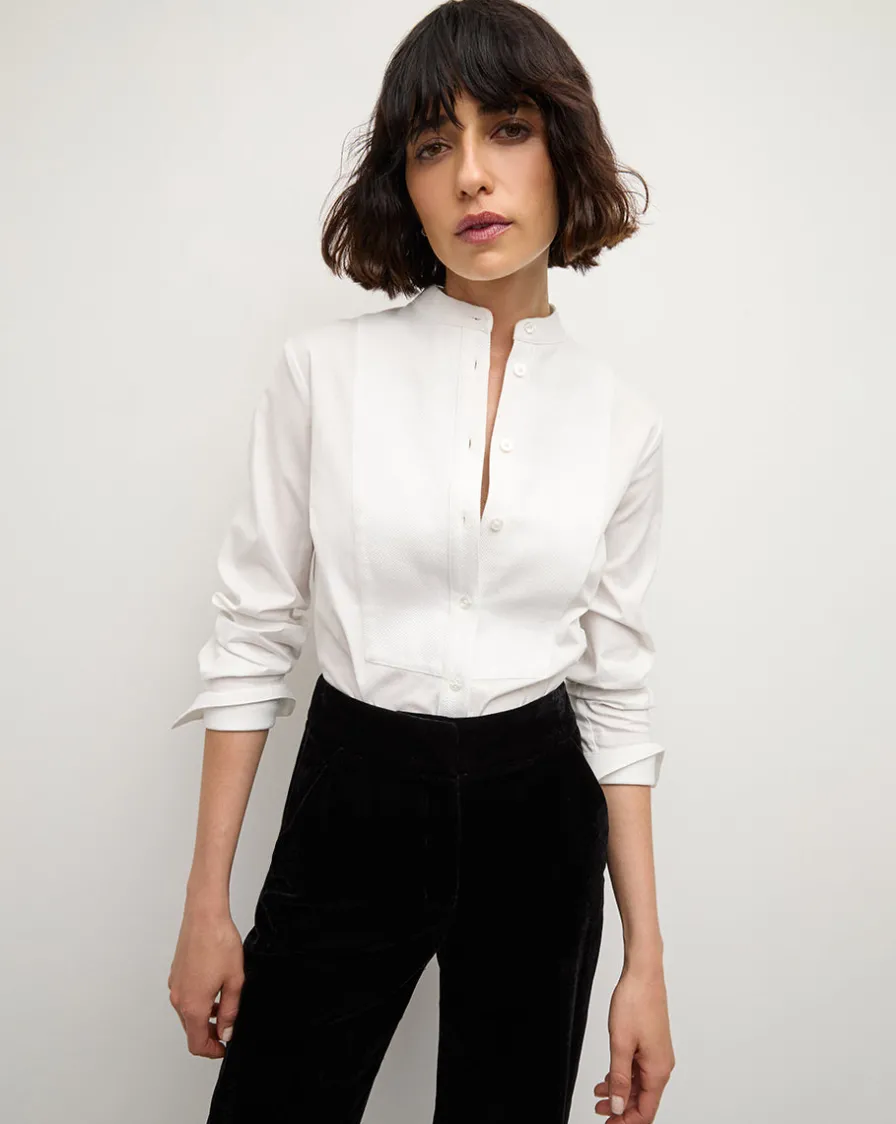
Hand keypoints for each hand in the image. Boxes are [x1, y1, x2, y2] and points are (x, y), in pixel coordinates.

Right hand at [168, 906, 244, 1057]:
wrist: (204, 915)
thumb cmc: (219, 943)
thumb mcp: (234, 981)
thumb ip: (230, 1011)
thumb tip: (226, 1032)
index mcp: (193, 1006)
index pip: (197, 1044)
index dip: (212, 1051)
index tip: (225, 1046)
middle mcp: (178, 999)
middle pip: (191, 1030)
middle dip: (209, 1034)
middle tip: (228, 1027)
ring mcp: (174, 985)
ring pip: (187, 1013)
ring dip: (204, 1017)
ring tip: (225, 1005)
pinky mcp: (175, 973)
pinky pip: (184, 996)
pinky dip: (197, 1001)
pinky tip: (214, 987)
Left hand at [593, 965, 674, 1120]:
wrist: (643, 973)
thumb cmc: (635, 1003)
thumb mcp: (620, 1044)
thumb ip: (619, 1079)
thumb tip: (619, 1107)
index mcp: (658, 1070)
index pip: (646, 1111)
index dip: (626, 1122)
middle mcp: (662, 1065)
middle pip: (643, 1100)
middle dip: (621, 1110)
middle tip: (600, 1113)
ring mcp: (657, 1054)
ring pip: (639, 1085)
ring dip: (620, 1093)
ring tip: (599, 1098)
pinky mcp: (651, 1044)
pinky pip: (638, 1069)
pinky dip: (623, 1076)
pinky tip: (607, 1078)